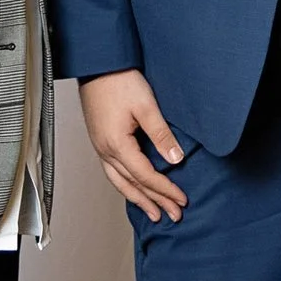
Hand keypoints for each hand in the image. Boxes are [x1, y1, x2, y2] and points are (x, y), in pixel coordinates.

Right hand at [78, 69, 187, 221]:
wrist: (98, 64)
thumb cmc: (119, 80)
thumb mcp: (147, 106)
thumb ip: (161, 134)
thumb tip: (176, 159)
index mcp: (116, 145)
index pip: (146, 176)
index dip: (165, 190)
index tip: (182, 200)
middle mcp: (105, 151)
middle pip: (132, 185)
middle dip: (154, 202)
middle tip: (173, 216)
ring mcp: (100, 147)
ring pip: (120, 182)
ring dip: (139, 199)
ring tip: (154, 212)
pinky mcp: (100, 140)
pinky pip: (114, 172)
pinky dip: (127, 185)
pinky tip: (134, 188)